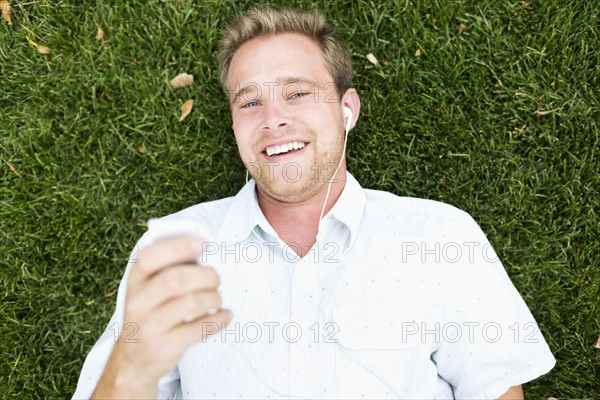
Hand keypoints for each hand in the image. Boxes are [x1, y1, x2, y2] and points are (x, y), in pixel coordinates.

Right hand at [92, 236, 230, 397]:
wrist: (133, 361)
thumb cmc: (149, 317)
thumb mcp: (148, 291)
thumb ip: (168, 270)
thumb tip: (201, 252)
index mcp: (135, 281)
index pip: (150, 257)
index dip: (179, 246)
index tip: (203, 244)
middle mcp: (138, 302)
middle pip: (176, 279)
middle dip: (205, 276)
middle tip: (215, 279)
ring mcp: (149, 326)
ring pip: (191, 303)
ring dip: (213, 297)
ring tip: (216, 298)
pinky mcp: (164, 346)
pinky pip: (199, 329)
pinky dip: (219, 319)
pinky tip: (223, 315)